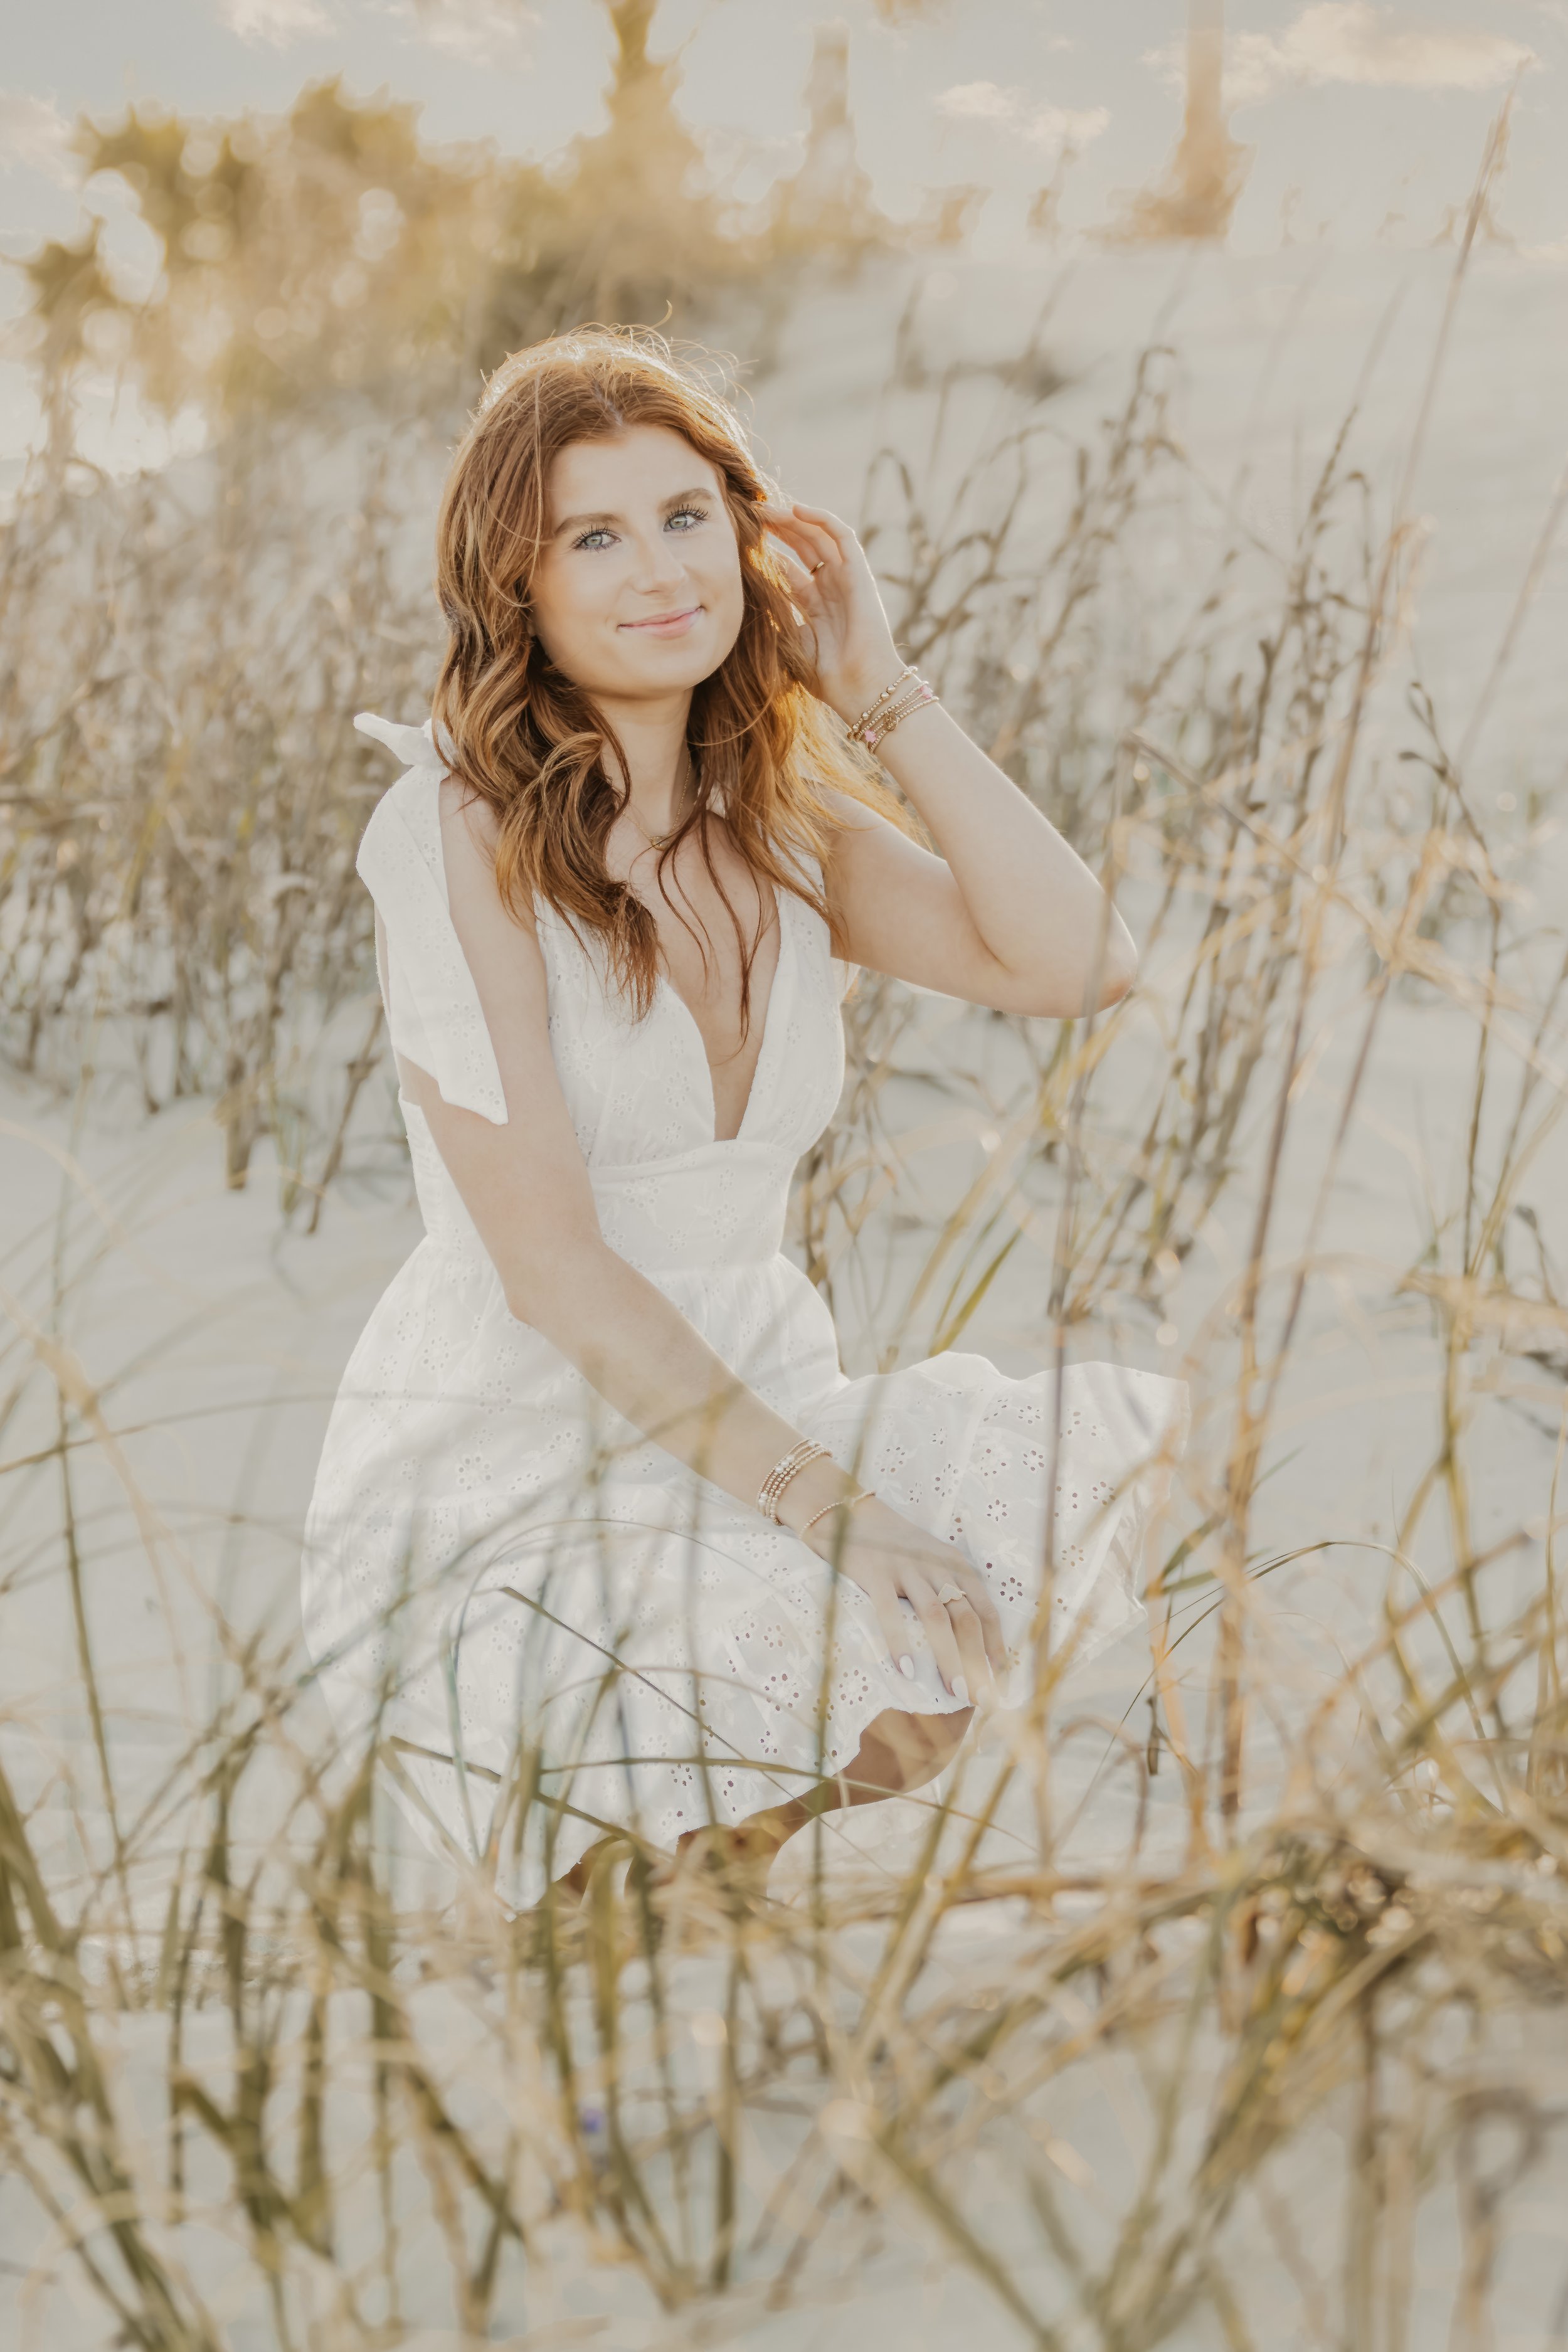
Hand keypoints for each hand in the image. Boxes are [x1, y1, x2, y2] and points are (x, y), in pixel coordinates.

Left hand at [756, 498, 905, 727]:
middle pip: (802, 547)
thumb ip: (773, 618)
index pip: (788, 568)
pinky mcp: (859, 574)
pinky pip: (842, 536)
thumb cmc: (827, 676)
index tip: (742, 538)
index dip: (767, 551)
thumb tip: (744, 600)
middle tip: (750, 515)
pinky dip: (821, 519)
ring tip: (766, 508)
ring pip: (818, 537)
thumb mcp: (789, 642)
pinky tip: (796, 509)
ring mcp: (846, 579)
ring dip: (793, 520)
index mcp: (814, 606)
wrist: (860, 687)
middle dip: (777, 529)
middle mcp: (830, 588)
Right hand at [794, 1492, 1007, 1704]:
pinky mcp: (875, 1574)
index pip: (985, 1607)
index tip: (1000, 1676)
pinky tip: (907, 1670)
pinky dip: (900, 1642)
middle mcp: (936, 1565)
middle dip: (977, 1659)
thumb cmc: (895, 1549)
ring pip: (935, 1616)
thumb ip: (948, 1590)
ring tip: (955, 1691)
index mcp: (955, 1564)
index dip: (996, 1643)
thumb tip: (967, 1644)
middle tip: (982, 1697)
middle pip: (965, 1616)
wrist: (851, 1514)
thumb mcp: (930, 1561)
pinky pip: (890, 1612)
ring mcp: (906, 1568)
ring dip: (949, 1657)